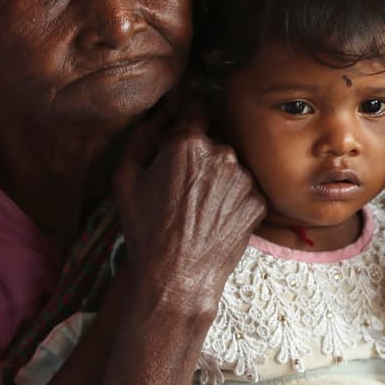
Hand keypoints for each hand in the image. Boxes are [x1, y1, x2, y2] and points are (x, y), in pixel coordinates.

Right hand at [113, 105, 266, 317]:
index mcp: (188, 143)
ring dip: (220, 175)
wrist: (177, 274)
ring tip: (198, 204)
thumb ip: (141, 137)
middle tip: (184, 181)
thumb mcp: (126, 179)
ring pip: (232, 164)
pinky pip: (245, 188)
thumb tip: (158, 116)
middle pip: (215, 139)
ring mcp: (245, 178)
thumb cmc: (146, 228)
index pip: (196, 110)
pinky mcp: (258, 201)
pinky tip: (214, 216)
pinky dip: (233, 197)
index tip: (183, 130)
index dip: (188, 119)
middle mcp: (223, 154)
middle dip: (202, 152)